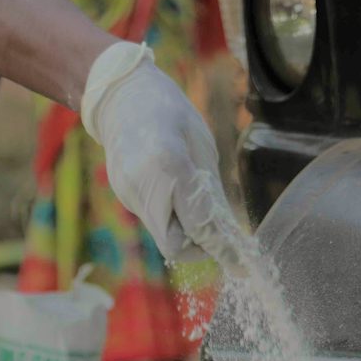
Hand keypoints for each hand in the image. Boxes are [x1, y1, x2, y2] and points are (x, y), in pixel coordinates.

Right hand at [81, 43, 247, 273]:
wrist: (120, 93)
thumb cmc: (169, 111)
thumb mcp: (201, 145)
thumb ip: (211, 193)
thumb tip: (230, 234)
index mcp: (169, 163)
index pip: (200, 224)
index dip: (222, 249)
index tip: (240, 266)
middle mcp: (144, 184)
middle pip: (174, 245)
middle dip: (197, 247)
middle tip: (211, 232)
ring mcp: (128, 192)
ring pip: (162, 235)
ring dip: (183, 230)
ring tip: (191, 201)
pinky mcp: (122, 195)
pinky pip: (152, 219)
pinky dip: (168, 215)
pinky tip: (170, 188)